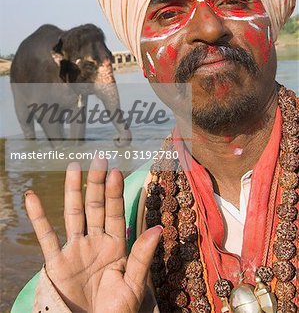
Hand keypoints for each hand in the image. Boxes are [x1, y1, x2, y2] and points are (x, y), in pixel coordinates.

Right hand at [25, 158, 161, 312]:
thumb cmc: (117, 312)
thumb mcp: (133, 285)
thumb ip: (142, 256)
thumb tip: (159, 228)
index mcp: (116, 246)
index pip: (116, 213)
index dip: (115, 193)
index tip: (116, 172)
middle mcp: (95, 242)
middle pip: (95, 207)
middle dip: (97, 184)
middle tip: (99, 158)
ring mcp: (75, 249)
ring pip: (73, 214)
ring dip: (73, 191)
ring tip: (74, 167)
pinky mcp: (56, 262)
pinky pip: (45, 236)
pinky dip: (38, 217)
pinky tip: (32, 197)